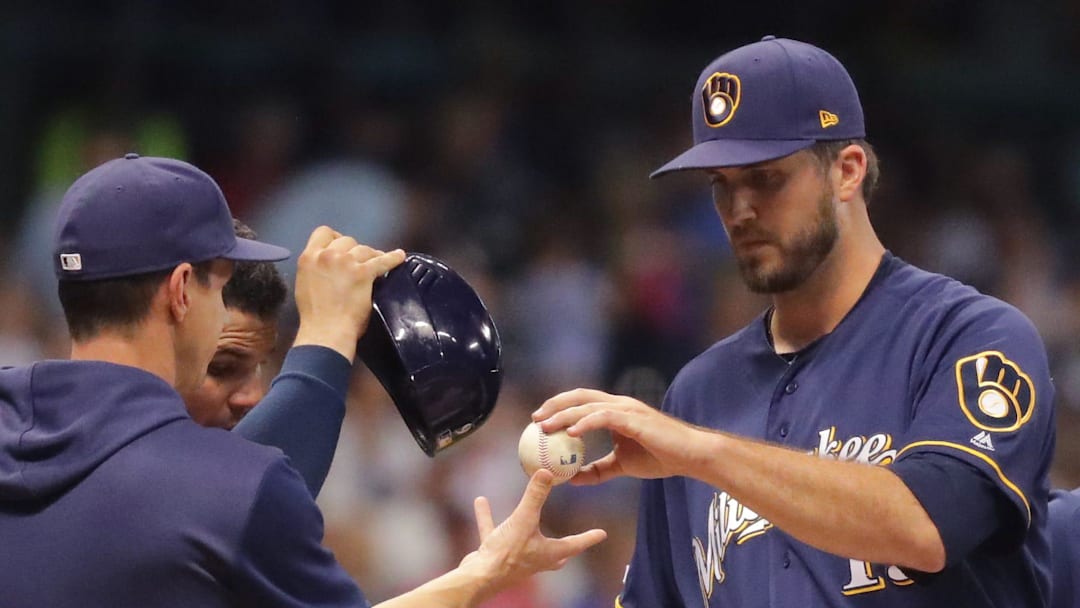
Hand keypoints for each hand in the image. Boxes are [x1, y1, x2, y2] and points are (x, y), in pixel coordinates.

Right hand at [292, 226, 404, 361]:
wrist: (325, 331)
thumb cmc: (314, 315)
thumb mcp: (304, 283)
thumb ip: (315, 268)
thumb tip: (326, 265)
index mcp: (309, 257)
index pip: (323, 232)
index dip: (335, 238)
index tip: (342, 247)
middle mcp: (327, 255)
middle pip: (347, 240)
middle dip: (354, 250)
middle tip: (359, 262)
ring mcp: (346, 262)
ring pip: (364, 248)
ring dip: (371, 255)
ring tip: (376, 261)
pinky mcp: (364, 273)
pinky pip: (383, 261)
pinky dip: (393, 258)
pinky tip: (399, 257)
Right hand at [458, 470, 606, 600]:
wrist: (478, 577)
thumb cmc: (507, 553)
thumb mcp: (524, 519)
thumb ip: (536, 496)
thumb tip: (547, 471)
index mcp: (548, 553)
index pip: (575, 544)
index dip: (589, 537)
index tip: (602, 534)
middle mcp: (535, 558)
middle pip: (554, 554)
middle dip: (561, 547)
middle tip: (570, 542)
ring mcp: (515, 559)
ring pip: (524, 542)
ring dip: (522, 525)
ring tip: (524, 511)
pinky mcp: (495, 556)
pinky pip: (494, 533)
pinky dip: (489, 519)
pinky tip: (482, 502)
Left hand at [532, 388, 705, 483]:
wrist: (689, 456)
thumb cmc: (660, 457)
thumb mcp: (622, 465)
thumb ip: (598, 470)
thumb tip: (572, 480)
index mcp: (615, 412)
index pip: (581, 403)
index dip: (558, 408)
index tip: (539, 422)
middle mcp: (619, 404)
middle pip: (578, 397)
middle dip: (554, 405)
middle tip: (535, 420)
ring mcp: (626, 409)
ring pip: (587, 405)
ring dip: (563, 414)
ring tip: (546, 426)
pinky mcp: (634, 418)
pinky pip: (603, 416)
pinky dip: (585, 422)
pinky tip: (571, 432)